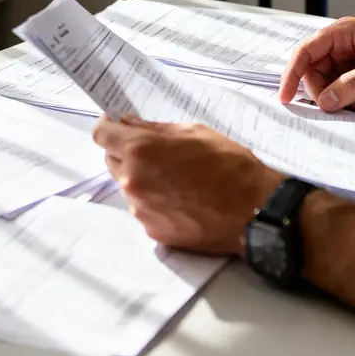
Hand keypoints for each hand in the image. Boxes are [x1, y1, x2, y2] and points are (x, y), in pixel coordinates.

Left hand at [92, 116, 283, 256]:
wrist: (253, 210)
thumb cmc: (229, 164)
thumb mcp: (193, 131)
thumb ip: (155, 129)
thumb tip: (130, 125)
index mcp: (141, 149)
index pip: (101, 134)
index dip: (110, 127)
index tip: (120, 125)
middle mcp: (132, 180)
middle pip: (111, 161)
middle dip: (126, 152)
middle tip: (156, 152)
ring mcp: (140, 209)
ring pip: (129, 186)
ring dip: (142, 179)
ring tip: (176, 179)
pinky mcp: (152, 231)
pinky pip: (143, 209)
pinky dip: (155, 202)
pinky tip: (181, 200)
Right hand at [278, 18, 354, 111]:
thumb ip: (352, 84)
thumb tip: (324, 100)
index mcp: (344, 32)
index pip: (306, 51)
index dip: (292, 73)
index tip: (286, 96)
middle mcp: (344, 46)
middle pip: (314, 72)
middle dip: (323, 92)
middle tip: (333, 107)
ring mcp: (352, 61)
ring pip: (329, 84)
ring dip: (340, 98)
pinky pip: (343, 91)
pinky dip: (351, 101)